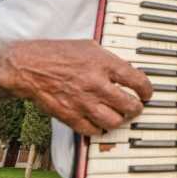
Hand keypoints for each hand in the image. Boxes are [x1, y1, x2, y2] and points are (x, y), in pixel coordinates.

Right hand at [0, 39, 152, 135]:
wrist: (29, 66)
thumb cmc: (59, 54)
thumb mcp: (90, 46)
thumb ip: (110, 60)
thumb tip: (128, 72)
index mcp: (103, 64)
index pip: (137, 81)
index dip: (147, 90)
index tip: (147, 93)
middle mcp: (96, 84)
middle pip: (130, 105)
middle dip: (137, 108)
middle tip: (136, 107)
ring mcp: (83, 102)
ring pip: (115, 121)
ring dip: (121, 120)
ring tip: (121, 116)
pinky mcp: (70, 116)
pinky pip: (94, 131)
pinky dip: (100, 129)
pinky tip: (101, 122)